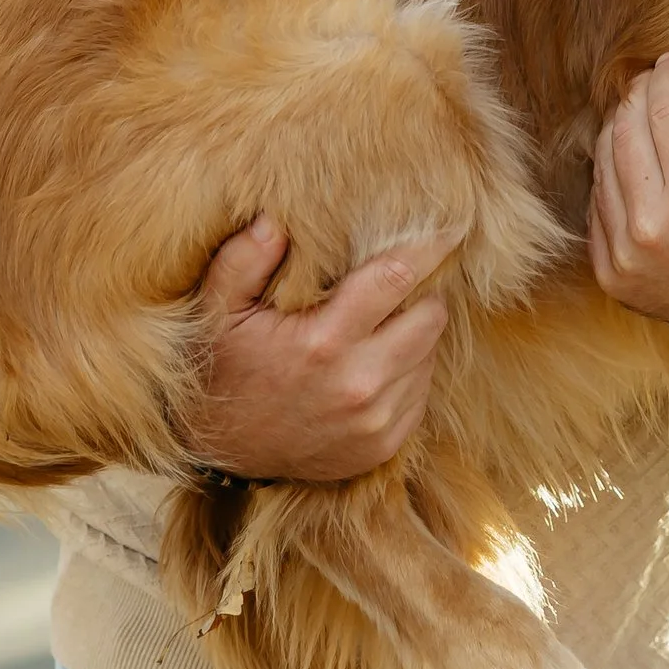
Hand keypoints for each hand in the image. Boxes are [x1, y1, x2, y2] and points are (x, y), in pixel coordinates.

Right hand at [178, 222, 448, 481]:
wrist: (216, 449)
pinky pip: (421, 393)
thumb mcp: (217, 308)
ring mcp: (375, 421)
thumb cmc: (222, 366)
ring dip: (414, 334)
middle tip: (397, 285)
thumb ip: (244, 260)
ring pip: (429, 355)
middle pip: (431, 317)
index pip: (398, 277)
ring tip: (378, 327)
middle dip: (422, 294)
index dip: (429, 248)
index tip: (451, 227)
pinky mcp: (382, 446)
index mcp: (324, 341)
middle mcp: (359, 384)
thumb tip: (275, 220)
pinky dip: (408, 372)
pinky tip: (373, 364)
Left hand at [589, 54, 668, 366]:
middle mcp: (653, 224)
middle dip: (644, 96)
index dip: (668, 74)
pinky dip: (616, 176)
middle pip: (625, 122)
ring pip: (603, 154)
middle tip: (667, 95)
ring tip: (659, 135)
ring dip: (626, 131)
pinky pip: (596, 198)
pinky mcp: (608, 272)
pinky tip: (648, 178)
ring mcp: (625, 252)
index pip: (662, 101)